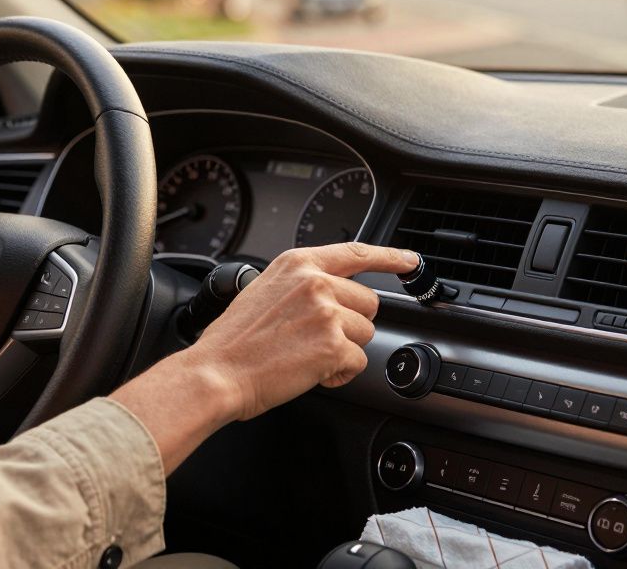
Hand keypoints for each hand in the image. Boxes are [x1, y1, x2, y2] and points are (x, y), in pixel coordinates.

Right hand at [111, 242, 417, 473]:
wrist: (216, 372)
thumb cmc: (234, 342)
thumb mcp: (264, 291)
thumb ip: (302, 285)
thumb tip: (333, 295)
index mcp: (298, 263)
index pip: (356, 252)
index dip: (390, 256)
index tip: (410, 260)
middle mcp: (315, 281)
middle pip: (368, 302)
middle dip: (349, 325)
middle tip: (313, 340)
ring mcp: (327, 311)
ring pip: (365, 334)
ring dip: (343, 351)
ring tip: (305, 356)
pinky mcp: (334, 344)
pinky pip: (357, 363)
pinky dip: (339, 375)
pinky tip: (310, 373)